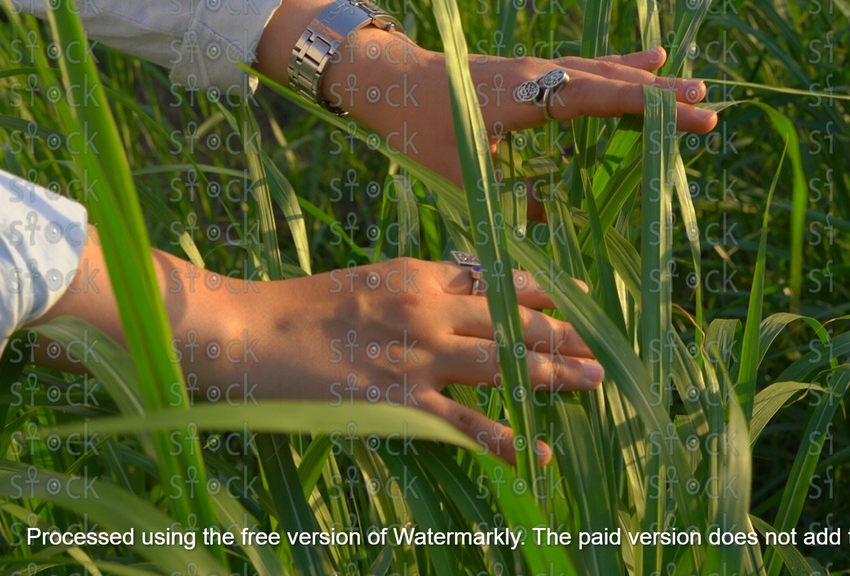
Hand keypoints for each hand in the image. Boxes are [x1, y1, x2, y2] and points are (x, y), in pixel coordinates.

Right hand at [249, 258, 601, 465]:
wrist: (249, 330)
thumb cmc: (302, 305)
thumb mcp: (369, 279)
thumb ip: (417, 287)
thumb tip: (458, 292)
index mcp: (419, 276)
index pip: (497, 282)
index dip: (541, 292)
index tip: (576, 299)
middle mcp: (428, 310)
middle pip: (510, 321)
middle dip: (561, 335)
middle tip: (600, 348)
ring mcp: (417, 356)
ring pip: (501, 363)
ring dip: (551, 374)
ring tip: (591, 382)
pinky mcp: (399, 399)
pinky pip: (462, 422)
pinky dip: (502, 438)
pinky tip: (534, 451)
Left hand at [324, 34, 717, 184]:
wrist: (389, 80)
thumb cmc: (419, 127)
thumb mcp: (461, 172)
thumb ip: (510, 198)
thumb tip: (555, 224)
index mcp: (527, 97)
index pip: (600, 98)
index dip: (650, 108)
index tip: (694, 115)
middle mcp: (540, 75)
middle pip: (611, 80)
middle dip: (662, 95)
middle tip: (709, 108)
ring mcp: (537, 68)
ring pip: (603, 70)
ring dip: (648, 79)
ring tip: (693, 85)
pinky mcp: (532, 72)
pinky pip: (586, 67)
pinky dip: (621, 66)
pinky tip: (650, 58)